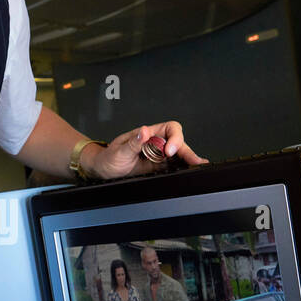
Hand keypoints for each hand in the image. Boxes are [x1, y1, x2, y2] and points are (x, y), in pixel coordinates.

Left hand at [88, 122, 207, 179]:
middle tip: (194, 162)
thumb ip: (132, 143)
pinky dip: (181, 168)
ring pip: (178, 155)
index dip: (174, 137)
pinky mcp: (157, 167)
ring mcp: (157, 156)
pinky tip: (189, 171)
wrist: (102, 171)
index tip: (169, 150)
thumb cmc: (108, 157)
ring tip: (198, 166)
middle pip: (178, 143)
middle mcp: (155, 143)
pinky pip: (172, 166)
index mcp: (147, 134)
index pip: (169, 129)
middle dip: (187, 151)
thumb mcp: (118, 151)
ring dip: (188, 160)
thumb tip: (144, 132)